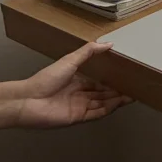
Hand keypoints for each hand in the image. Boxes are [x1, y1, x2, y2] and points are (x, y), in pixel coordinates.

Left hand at [11, 43, 131, 129]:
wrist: (28, 100)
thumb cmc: (46, 79)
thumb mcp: (69, 60)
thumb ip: (88, 52)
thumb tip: (108, 43)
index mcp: (75, 81)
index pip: (96, 84)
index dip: (110, 82)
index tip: (124, 78)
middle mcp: (78, 95)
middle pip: (102, 95)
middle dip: (116, 92)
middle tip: (133, 88)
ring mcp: (78, 107)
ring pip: (102, 104)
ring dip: (116, 101)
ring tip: (131, 96)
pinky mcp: (78, 118)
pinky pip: (97, 114)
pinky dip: (108, 109)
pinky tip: (119, 104)